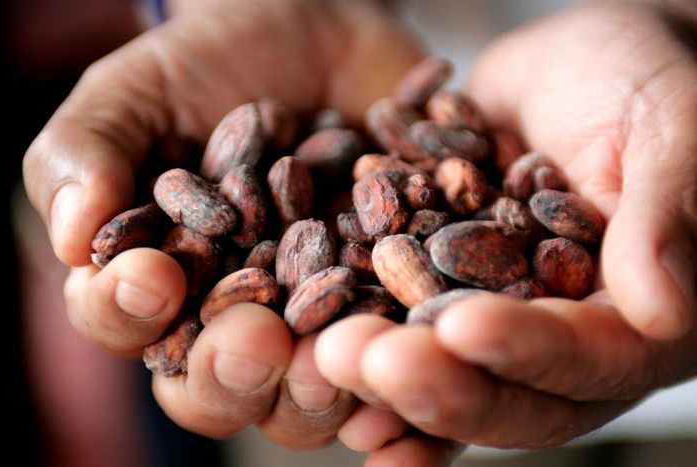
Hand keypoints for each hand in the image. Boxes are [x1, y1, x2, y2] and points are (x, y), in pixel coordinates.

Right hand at [22, 0, 463, 461]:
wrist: (313, 34)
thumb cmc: (210, 65)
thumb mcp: (136, 94)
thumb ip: (86, 155)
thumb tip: (69, 236)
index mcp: (160, 281)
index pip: (127, 321)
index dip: (128, 311)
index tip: (151, 276)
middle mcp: (236, 317)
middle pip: (221, 386)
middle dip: (231, 373)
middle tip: (254, 340)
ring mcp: (313, 319)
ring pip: (306, 395)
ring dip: (316, 390)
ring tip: (332, 356)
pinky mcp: (383, 301)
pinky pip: (391, 350)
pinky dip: (397, 361)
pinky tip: (409, 348)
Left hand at [316, 0, 696, 453]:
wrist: (576, 66)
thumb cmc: (642, 83)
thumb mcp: (667, 131)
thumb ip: (662, 218)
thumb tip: (664, 311)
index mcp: (633, 321)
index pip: (584, 358)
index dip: (525, 350)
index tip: (463, 329)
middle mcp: (560, 336)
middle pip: (500, 389)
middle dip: (431, 381)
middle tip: (359, 361)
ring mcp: (494, 313)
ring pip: (440, 366)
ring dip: (380, 372)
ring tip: (322, 358)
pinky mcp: (439, 283)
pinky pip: (398, 318)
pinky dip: (360, 335)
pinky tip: (307, 346)